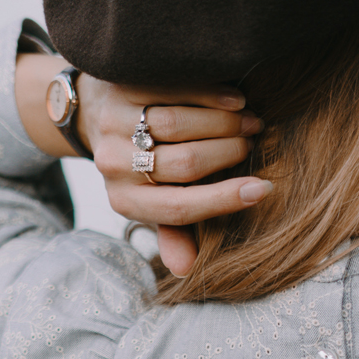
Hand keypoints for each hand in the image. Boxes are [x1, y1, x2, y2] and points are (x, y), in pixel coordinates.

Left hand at [15, 53, 270, 276]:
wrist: (95, 112)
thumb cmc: (140, 166)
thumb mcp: (153, 202)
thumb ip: (174, 231)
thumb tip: (187, 271)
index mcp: (126, 203)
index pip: (181, 209)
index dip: (225, 199)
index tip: (263, 189)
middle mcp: (114, 166)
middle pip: (186, 163)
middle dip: (231, 152)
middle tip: (254, 142)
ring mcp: (114, 124)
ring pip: (180, 125)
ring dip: (225, 122)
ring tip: (248, 120)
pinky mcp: (121, 88)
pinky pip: (175, 90)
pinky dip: (212, 94)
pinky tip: (235, 99)